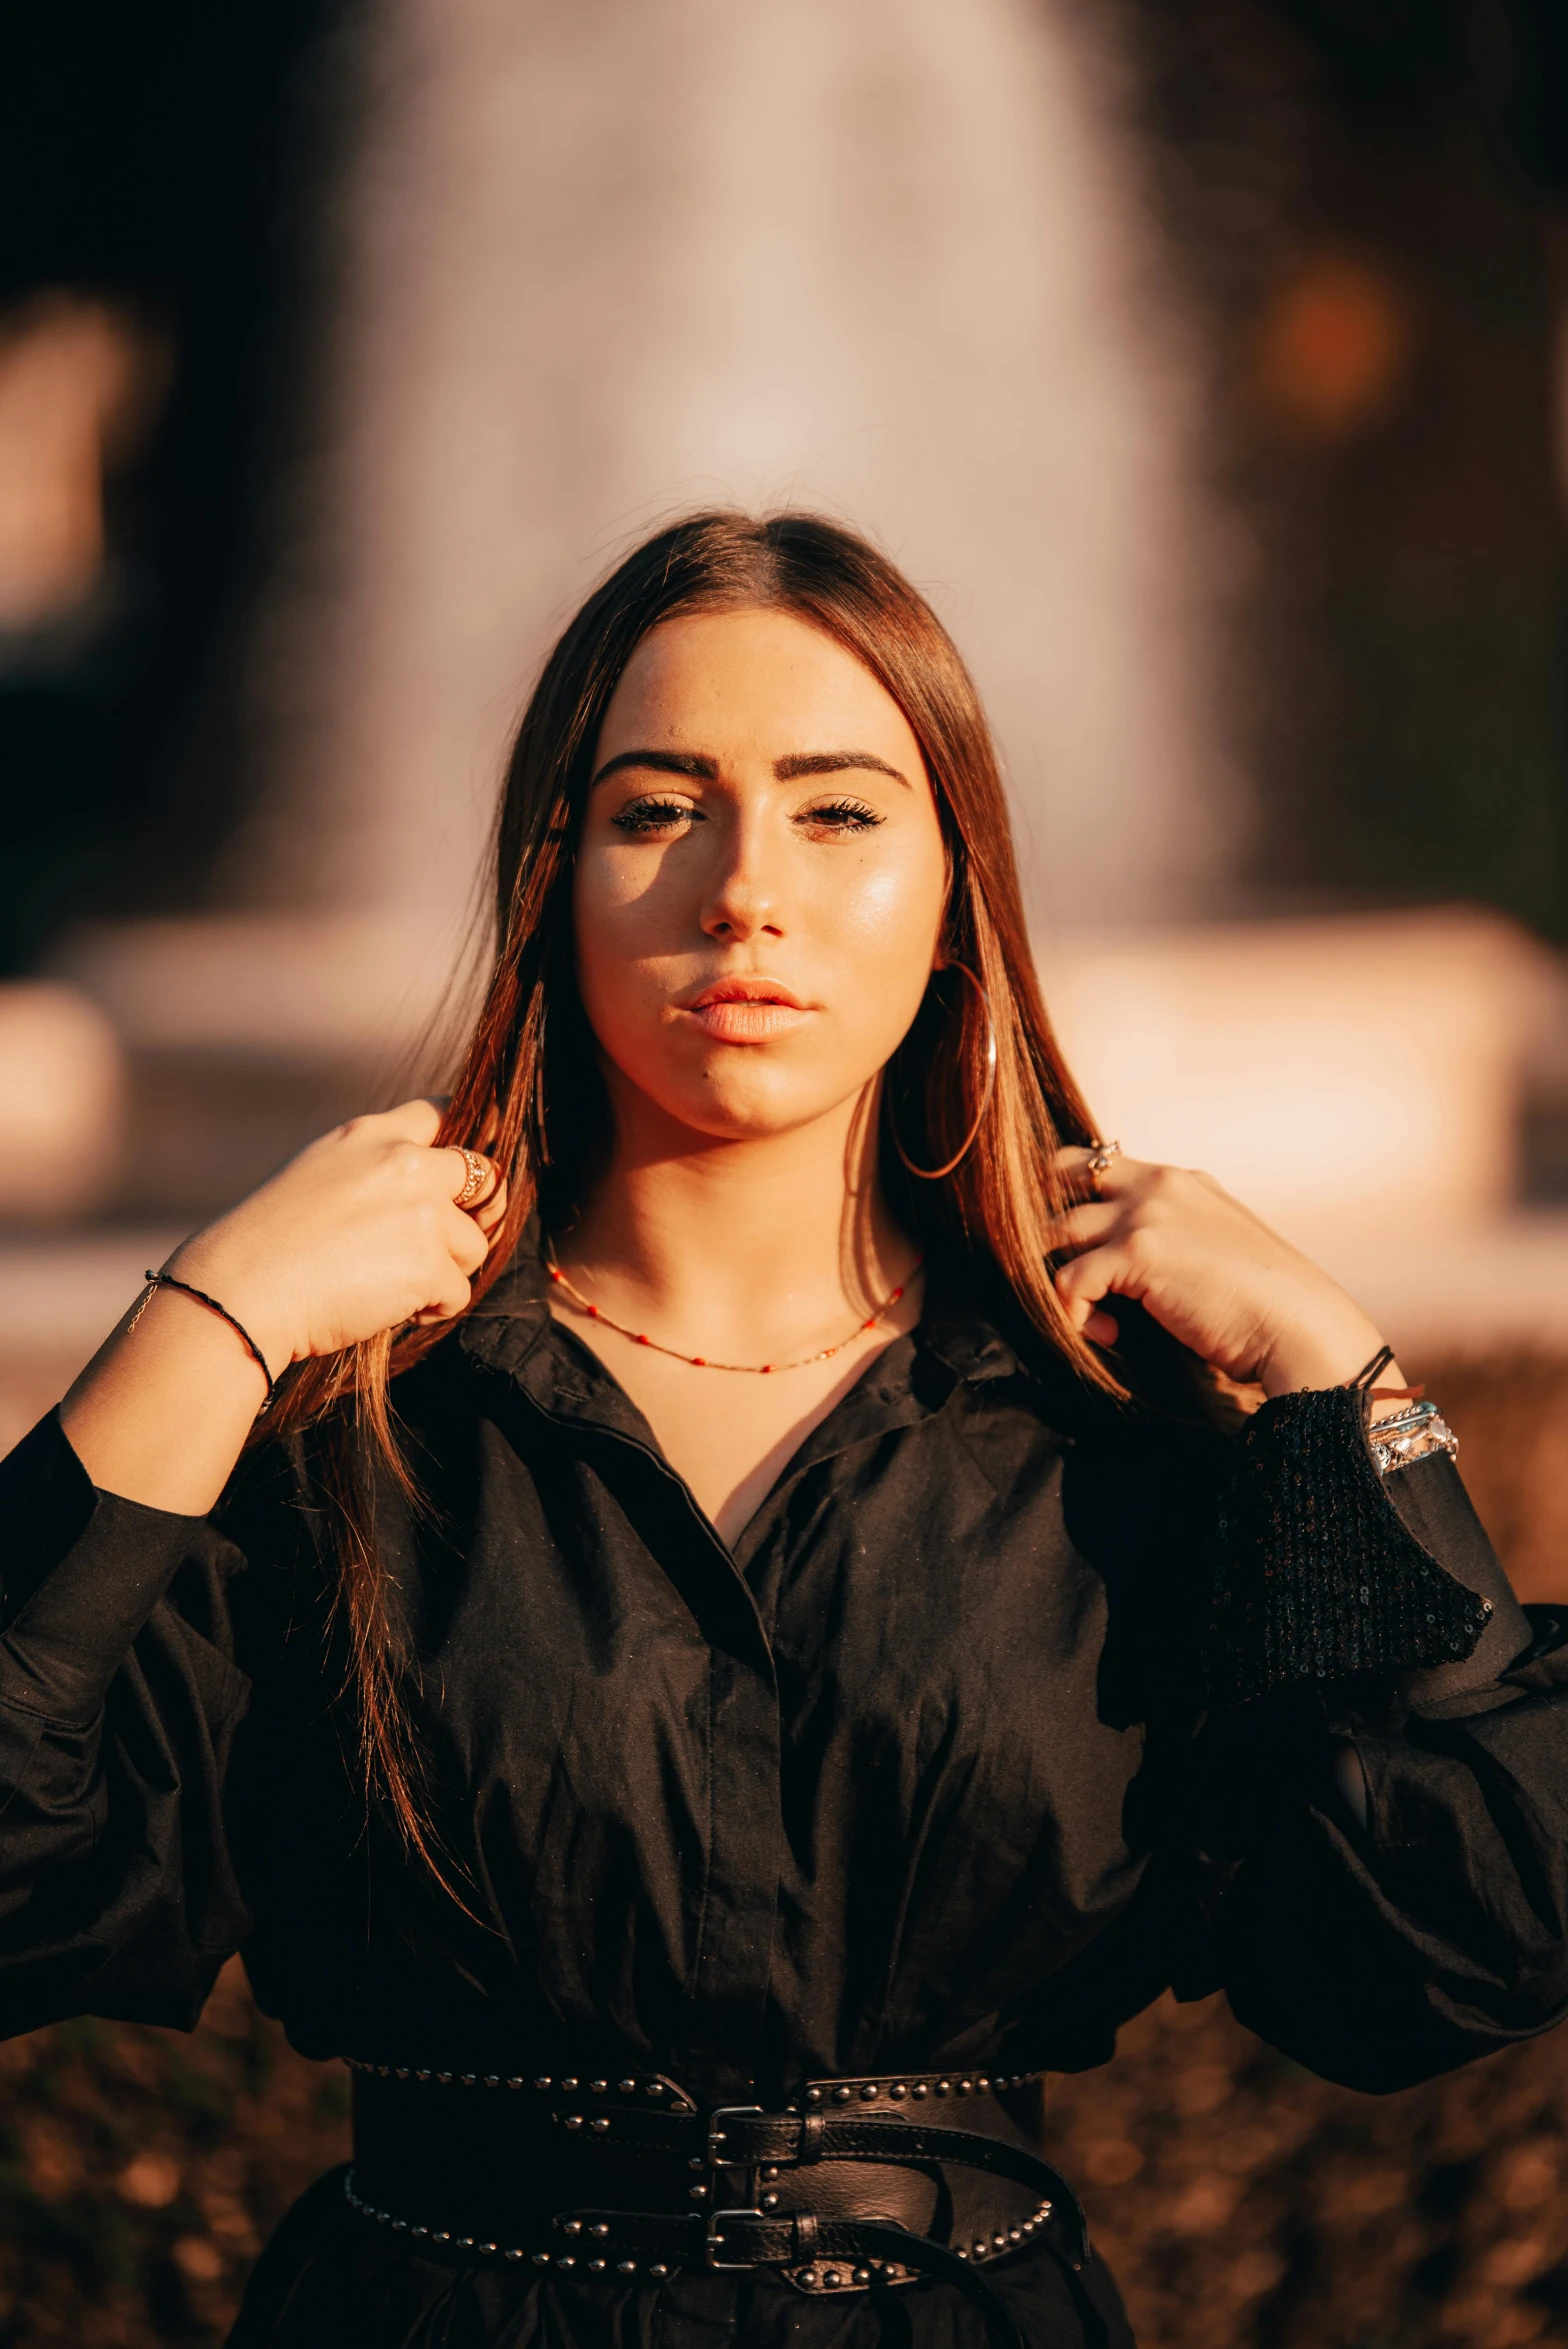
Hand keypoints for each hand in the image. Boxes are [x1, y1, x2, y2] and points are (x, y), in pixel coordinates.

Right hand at [168, 1100, 506, 1373]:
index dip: (466, 1138)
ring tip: (393, 1285)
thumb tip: (423, 1187)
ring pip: (473, 1244)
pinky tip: (391, 1308)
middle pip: (485, 1178)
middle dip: (474, 1214)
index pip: (441, 1111)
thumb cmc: (268, 1244)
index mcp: (370, 1135)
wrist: (243, 1290)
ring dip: (445, 1270)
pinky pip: (458, 1292)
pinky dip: (433, 1308)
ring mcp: (423, 1212)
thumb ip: (371, 1167)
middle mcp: (404, 1162)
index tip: (468, 1169)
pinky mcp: (430, 1263)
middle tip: (446, 1244)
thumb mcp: (316, 1174)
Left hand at [1051, 1148, 1396, 1397]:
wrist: (1300, 1326)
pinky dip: (1076, 1315)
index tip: (1073, 1243)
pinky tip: (1109, 1335)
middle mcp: (1160, 1185)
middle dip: (1048, 1221)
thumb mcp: (1217, 1247)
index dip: (1069, 1196)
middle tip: (1063, 1270)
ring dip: (1062, 1277)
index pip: (1098, 1163)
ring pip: (1056, 1231)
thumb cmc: (1265, 1304)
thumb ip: (1173, 1237)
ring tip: (1095, 1315)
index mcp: (1181, 1180)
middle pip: (1061, 1176)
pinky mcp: (1135, 1252)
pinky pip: (1068, 1280)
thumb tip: (1124, 1268)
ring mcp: (1146, 1214)